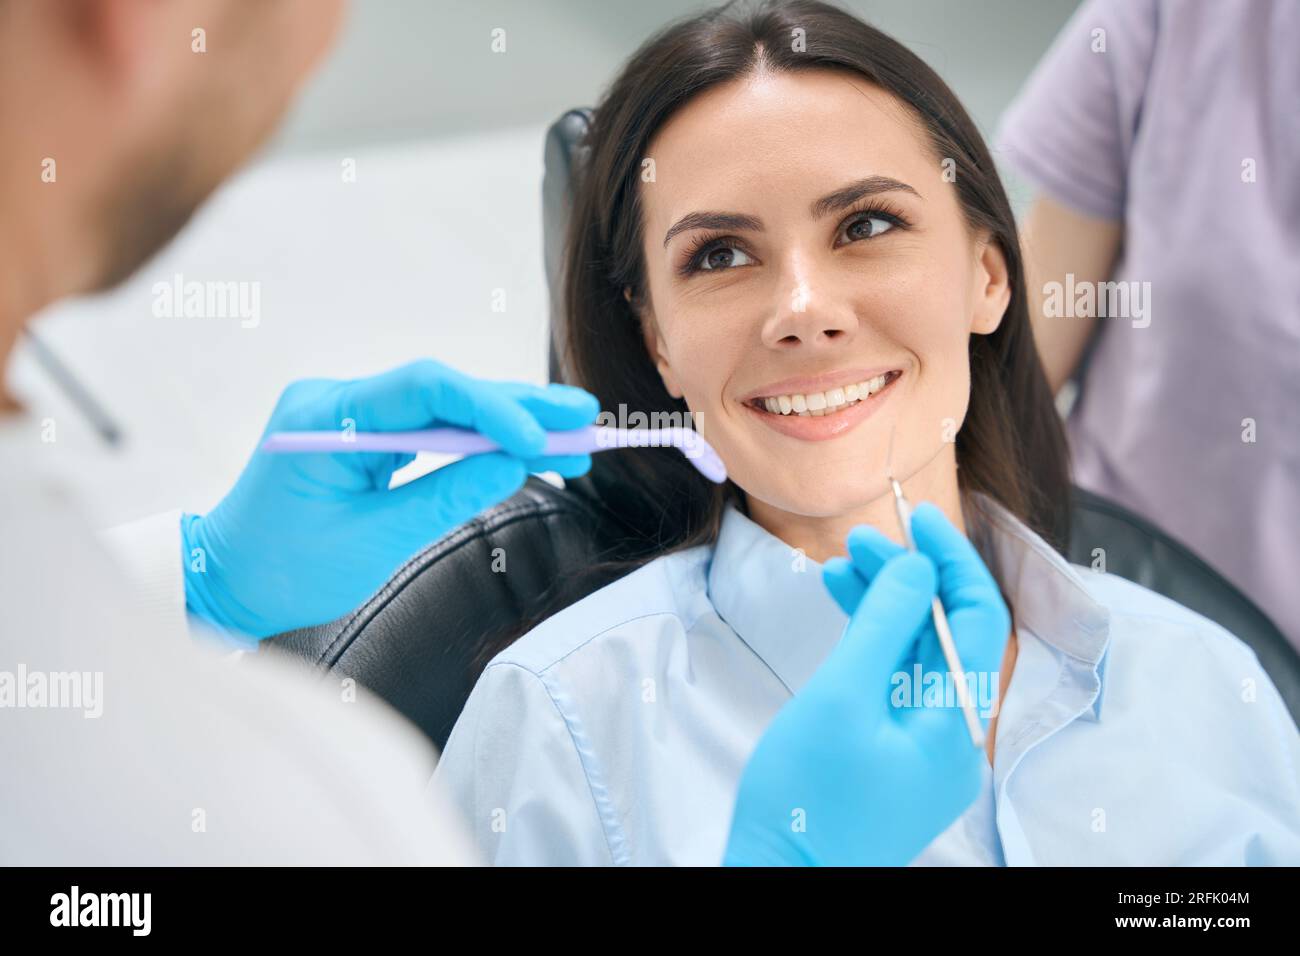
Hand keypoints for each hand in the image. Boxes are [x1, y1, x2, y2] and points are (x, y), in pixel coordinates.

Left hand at [181, 359, 599, 638]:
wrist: (228, 579)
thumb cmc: (285, 569)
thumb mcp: (372, 542)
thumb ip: (445, 498)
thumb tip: (513, 465)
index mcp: (324, 418)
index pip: (422, 390)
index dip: (490, 409)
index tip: (539, 439)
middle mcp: (338, 400)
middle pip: (442, 390)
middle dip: (516, 406)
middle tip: (582, 416)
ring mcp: (352, 413)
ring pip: (444, 407)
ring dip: (508, 421)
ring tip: (574, 432)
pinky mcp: (365, 432)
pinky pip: (432, 427)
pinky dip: (481, 440)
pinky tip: (530, 445)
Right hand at [723, 502, 1009, 865]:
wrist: (778, 882)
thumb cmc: (805, 797)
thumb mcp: (841, 697)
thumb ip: (883, 625)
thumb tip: (919, 567)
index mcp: (956, 725)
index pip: (976, 620)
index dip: (951, 561)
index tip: (919, 517)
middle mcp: (954, 737)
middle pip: (946, 635)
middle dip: (907, 580)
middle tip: (859, 539)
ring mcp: (925, 750)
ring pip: (917, 656)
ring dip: (885, 607)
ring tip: (840, 564)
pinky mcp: (895, 757)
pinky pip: (896, 685)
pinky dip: (872, 644)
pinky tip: (841, 606)